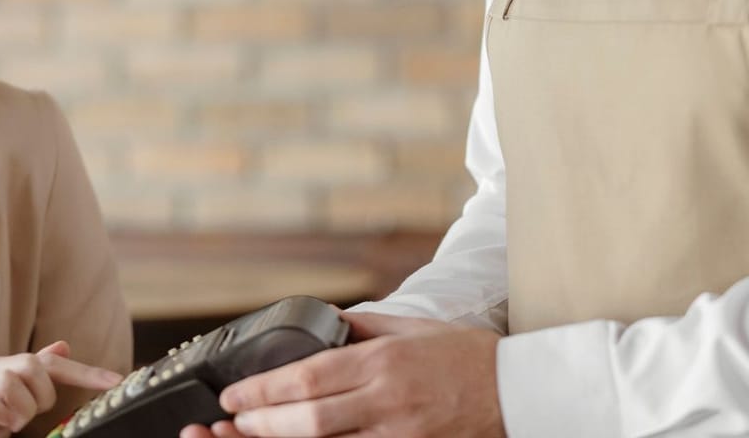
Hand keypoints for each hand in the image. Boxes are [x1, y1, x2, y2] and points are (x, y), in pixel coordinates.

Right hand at [0, 341, 120, 437]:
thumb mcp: (7, 408)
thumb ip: (31, 381)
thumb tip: (63, 347)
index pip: (47, 361)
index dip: (84, 371)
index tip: (115, 381)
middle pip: (33, 364)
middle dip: (42, 395)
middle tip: (25, 419)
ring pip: (15, 380)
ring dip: (20, 411)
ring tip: (7, 426)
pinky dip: (2, 418)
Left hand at [178, 312, 503, 437]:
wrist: (518, 392)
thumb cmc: (467, 357)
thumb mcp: (413, 327)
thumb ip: (363, 325)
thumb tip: (323, 322)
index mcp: (383, 360)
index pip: (308, 375)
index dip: (263, 390)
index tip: (234, 394)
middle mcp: (386, 399)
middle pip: (308, 417)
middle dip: (261, 423)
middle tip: (229, 421)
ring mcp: (398, 433)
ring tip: (249, 437)